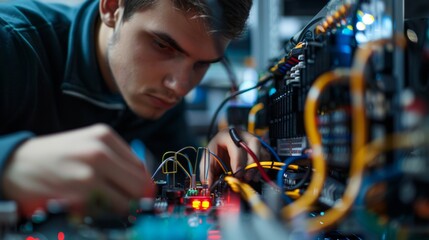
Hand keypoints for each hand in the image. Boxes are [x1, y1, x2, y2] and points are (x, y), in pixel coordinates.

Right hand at [2, 124, 154, 216]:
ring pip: (128, 200)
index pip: (141, 167)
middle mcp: (100, 151)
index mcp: (104, 136)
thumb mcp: (88, 143)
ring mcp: (90, 173)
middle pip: (140, 184)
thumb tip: (143, 179)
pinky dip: (107, 213)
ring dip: (123, 207)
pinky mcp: (79, 193)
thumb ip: (117, 158)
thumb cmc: (56, 155)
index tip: (138, 192)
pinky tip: (94, 206)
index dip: (142, 184)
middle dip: (137, 198)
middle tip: (128, 203)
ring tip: (107, 204)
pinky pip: (108, 210)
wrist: (18, 164)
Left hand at [200, 129, 268, 185]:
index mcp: (227, 135)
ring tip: (251, 178)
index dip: (238, 161)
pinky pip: (266, 156)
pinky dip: (263, 167)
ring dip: (258, 166)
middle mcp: (241, 135)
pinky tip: (256, 176)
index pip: (236, 145)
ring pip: (261, 150)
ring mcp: (251, 140)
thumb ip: (207, 172)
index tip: (237, 174)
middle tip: (246, 177)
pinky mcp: (257, 148)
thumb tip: (209, 184)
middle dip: (251, 163)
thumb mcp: (207, 159)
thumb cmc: (214, 151)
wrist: (220, 147)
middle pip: (253, 144)